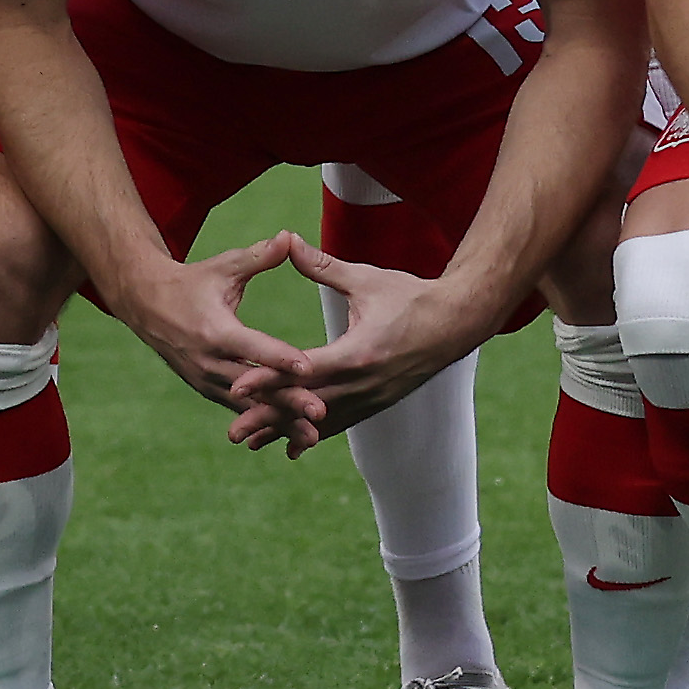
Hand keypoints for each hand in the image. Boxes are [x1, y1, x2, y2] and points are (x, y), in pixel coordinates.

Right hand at [114, 234, 322, 422]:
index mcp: (216, 331)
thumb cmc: (193, 281)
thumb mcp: (224, 266)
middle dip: (288, 401)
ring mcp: (207, 380)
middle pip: (255, 386)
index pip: (254, 348)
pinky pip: (239, 410)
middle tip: (321, 413)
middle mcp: (210, 362)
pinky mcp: (207, 389)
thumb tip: (289, 237)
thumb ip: (259, 257)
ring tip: (313, 437)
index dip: (281, 358)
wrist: (146, 304)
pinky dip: (263, 422)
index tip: (309, 368)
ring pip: (248, 406)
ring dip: (280, 421)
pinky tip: (290, 435)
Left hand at [230, 232, 485, 450]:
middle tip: (232, 433)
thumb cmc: (411, 296)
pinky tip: (292, 448)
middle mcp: (363, 383)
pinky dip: (313, 434)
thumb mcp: (366, 279)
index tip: (237, 389)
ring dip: (285, 432)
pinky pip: (340, 424)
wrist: (457, 322)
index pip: (304, 370)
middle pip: (306, 406)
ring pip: (321, 422)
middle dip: (268, 419)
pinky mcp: (377, 402)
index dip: (268, 379)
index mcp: (358, 353)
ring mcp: (371, 398)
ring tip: (250, 442)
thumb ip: (322, 266)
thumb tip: (287, 241)